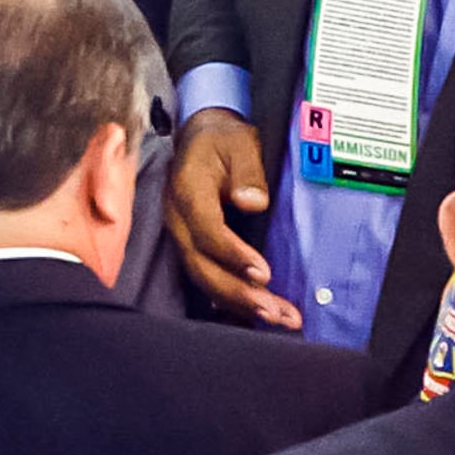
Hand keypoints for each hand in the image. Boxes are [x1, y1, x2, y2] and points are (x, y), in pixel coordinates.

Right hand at [166, 108, 299, 328]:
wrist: (201, 137)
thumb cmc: (223, 140)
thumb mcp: (240, 143)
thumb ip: (247, 171)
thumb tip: (253, 202)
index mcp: (187, 191)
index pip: (207, 230)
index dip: (233, 254)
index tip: (264, 272)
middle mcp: (178, 219)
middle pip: (202, 265)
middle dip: (238, 293)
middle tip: (275, 312)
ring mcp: (182, 235)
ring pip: (204, 277)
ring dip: (239, 303)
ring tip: (276, 318)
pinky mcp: (191, 246)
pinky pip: (206, 278)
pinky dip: (230, 300)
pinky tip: (253, 315)